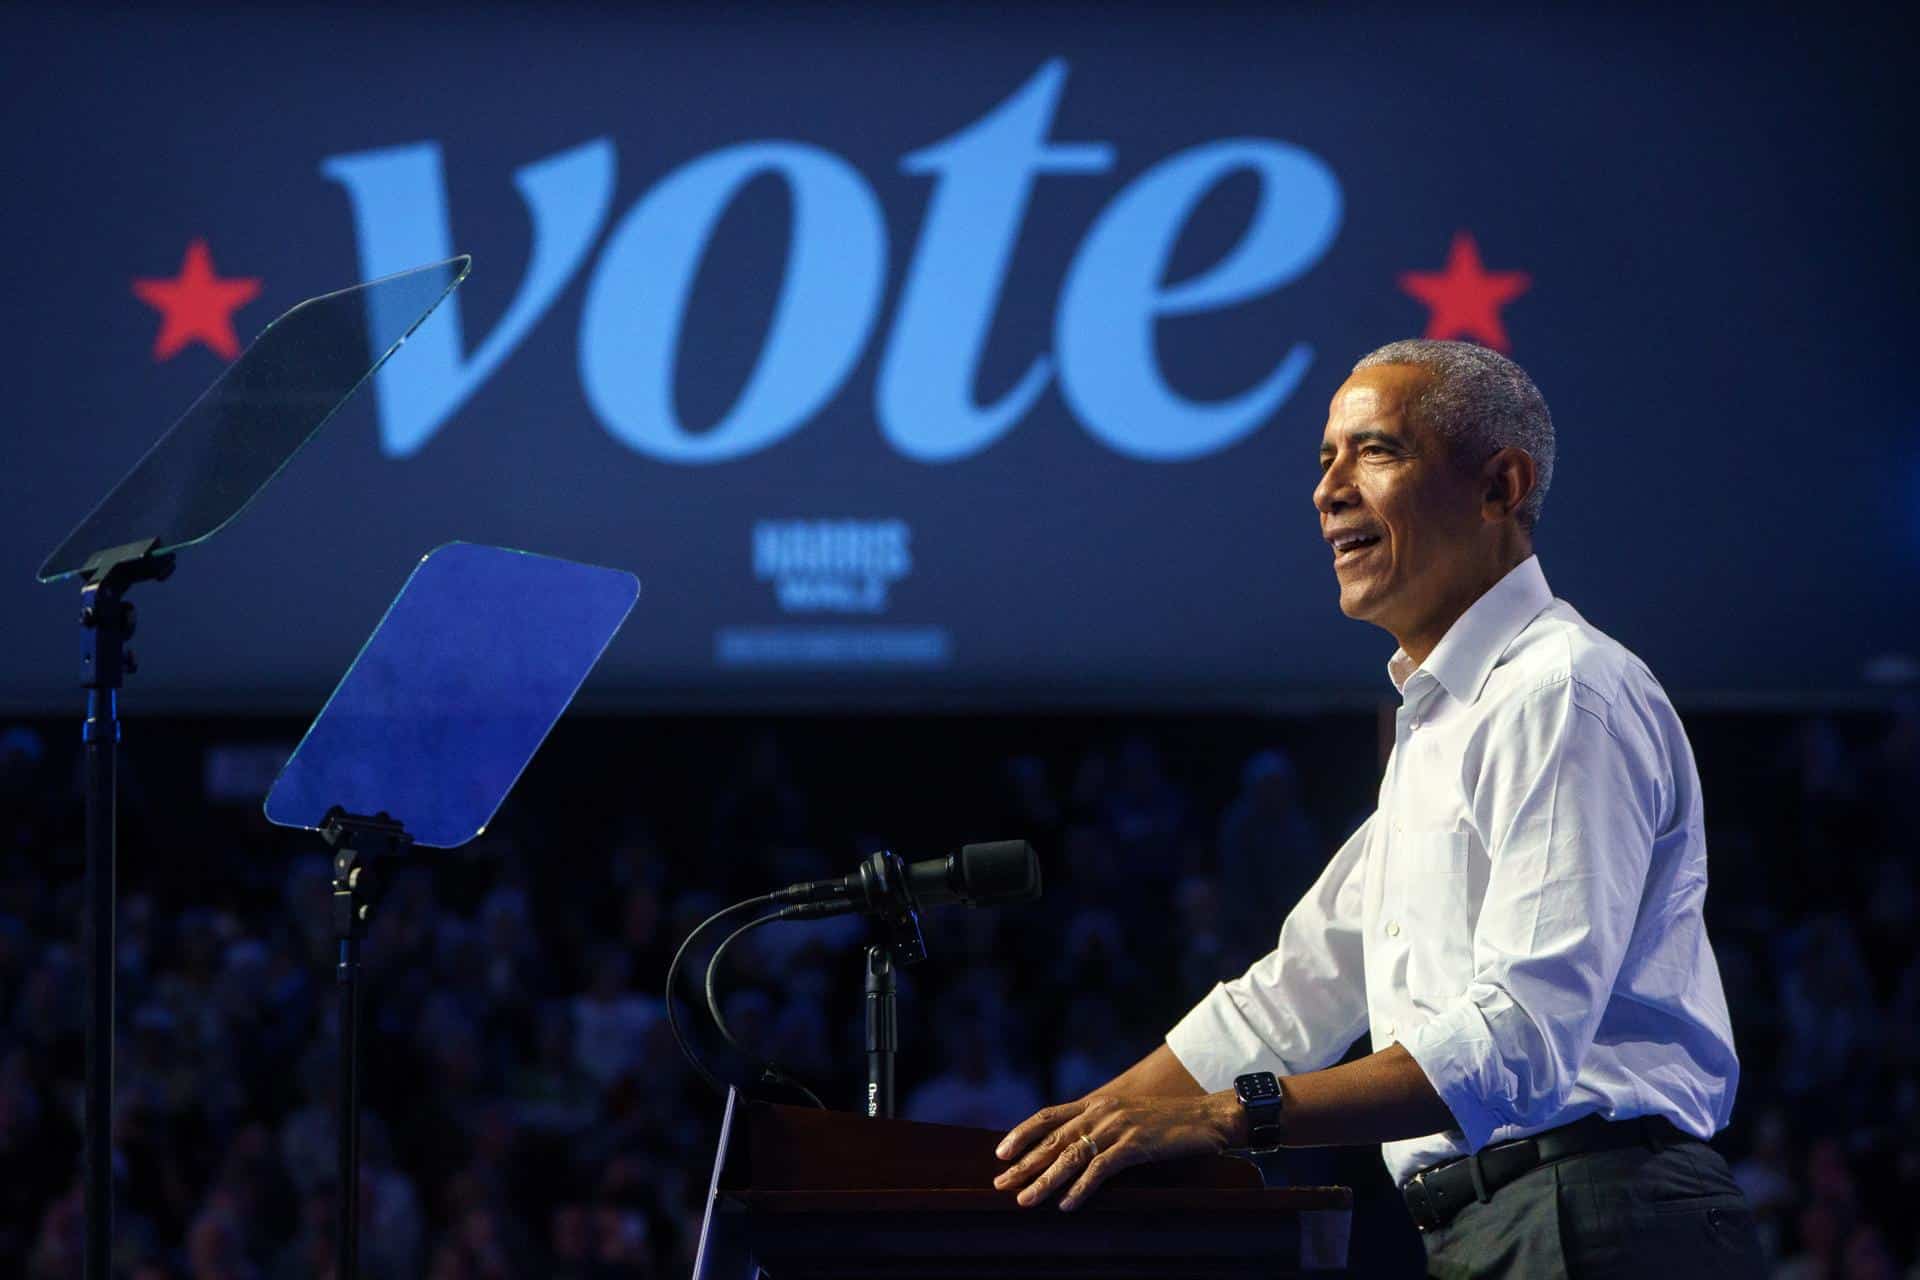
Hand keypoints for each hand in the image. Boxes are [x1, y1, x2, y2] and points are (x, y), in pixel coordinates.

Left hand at [991, 1092, 1239, 1210]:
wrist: (1208, 1117)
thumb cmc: (1169, 1122)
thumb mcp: (1127, 1117)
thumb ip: (1100, 1126)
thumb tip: (1073, 1147)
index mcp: (1096, 1102)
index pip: (1048, 1116)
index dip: (1022, 1134)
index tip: (1001, 1153)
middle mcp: (1101, 1111)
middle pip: (1052, 1140)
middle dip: (1024, 1163)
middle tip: (1000, 1183)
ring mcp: (1117, 1127)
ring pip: (1070, 1156)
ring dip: (1045, 1181)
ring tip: (1025, 1200)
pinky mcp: (1135, 1145)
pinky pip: (1100, 1169)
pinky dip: (1081, 1188)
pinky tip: (1068, 1204)